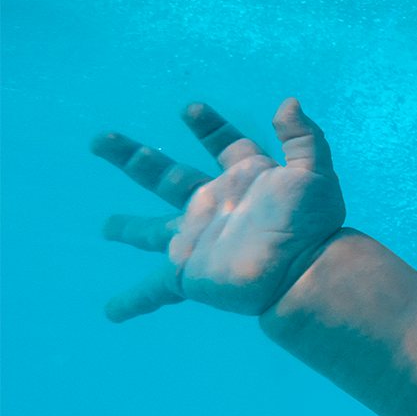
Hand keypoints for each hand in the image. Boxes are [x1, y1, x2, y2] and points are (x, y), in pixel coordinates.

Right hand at [91, 99, 346, 321]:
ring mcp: (199, 239)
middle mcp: (217, 207)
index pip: (225, 145)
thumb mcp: (315, 173)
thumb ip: (303, 136)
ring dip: (127, 227)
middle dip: (137, 159)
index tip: (191, 110)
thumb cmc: (314, 226)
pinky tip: (113, 312)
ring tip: (107, 227)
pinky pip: (153, 289)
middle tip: (102, 140)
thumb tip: (288, 103)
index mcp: (245, 180)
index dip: (209, 127)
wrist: (305, 273)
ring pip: (151, 230)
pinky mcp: (189, 272)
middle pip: (168, 178)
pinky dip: (133, 301)